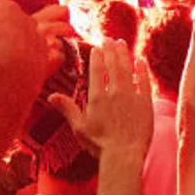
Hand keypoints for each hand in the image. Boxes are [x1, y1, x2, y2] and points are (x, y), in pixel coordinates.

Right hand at [0, 0, 56, 130]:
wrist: (3, 95)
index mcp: (8, 11)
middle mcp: (28, 22)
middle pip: (9, 16)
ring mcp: (39, 41)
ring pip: (23, 33)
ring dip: (9, 39)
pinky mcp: (44, 61)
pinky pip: (34, 51)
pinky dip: (24, 55)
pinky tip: (11, 65)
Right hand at [47, 41, 152, 160]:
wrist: (124, 155)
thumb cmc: (99, 144)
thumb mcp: (79, 127)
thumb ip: (67, 109)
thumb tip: (50, 96)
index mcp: (97, 97)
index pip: (97, 70)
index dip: (97, 56)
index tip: (97, 47)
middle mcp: (114, 92)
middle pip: (112, 65)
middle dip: (110, 49)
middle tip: (109, 38)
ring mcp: (131, 96)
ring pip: (127, 69)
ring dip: (124, 54)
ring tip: (122, 43)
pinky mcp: (145, 103)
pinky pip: (144, 81)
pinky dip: (142, 70)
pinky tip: (140, 61)